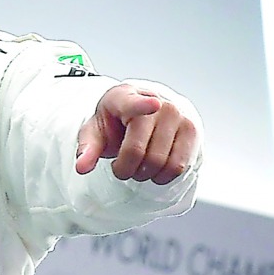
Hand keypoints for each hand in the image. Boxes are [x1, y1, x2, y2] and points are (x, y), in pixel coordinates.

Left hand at [75, 84, 196, 183]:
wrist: (143, 111)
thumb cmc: (116, 122)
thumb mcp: (96, 131)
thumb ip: (87, 148)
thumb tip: (82, 167)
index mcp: (125, 97)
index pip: (134, 103)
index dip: (143, 105)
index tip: (153, 104)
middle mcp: (156, 103)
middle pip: (139, 152)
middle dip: (125, 169)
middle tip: (121, 167)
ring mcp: (177, 116)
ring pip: (160, 163)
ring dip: (144, 175)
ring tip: (137, 166)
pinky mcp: (191, 131)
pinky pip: (178, 167)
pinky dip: (162, 176)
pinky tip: (154, 169)